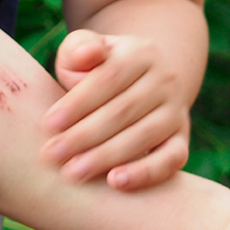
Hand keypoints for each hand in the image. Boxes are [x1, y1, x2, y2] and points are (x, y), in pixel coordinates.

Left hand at [40, 29, 189, 190]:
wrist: (140, 81)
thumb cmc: (97, 68)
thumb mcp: (84, 49)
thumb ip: (79, 48)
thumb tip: (88, 53)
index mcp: (141, 53)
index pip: (107, 79)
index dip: (77, 103)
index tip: (48, 125)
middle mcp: (165, 80)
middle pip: (123, 111)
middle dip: (83, 136)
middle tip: (52, 155)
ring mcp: (176, 111)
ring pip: (143, 136)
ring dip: (105, 157)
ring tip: (73, 172)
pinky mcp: (181, 139)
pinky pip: (170, 159)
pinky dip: (146, 173)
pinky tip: (116, 182)